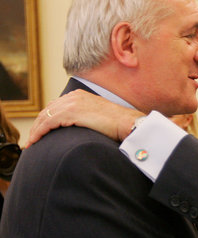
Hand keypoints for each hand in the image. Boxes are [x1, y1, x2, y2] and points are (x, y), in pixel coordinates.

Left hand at [27, 90, 142, 147]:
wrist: (126, 122)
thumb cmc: (117, 123)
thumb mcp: (97, 115)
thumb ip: (85, 116)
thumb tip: (79, 126)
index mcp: (79, 95)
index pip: (55, 106)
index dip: (45, 119)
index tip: (41, 131)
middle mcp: (73, 96)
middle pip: (47, 110)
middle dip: (37, 125)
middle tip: (33, 139)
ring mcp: (72, 103)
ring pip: (44, 116)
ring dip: (36, 130)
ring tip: (31, 143)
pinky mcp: (71, 113)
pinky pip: (48, 123)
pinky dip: (39, 132)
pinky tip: (35, 141)